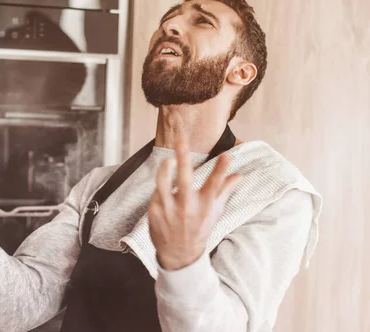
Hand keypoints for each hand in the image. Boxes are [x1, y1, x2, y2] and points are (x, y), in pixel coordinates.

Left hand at [148, 141, 241, 270]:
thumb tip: (239, 175)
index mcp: (205, 206)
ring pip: (163, 182)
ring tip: (169, 160)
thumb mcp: (215, 211)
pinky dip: (161, 184)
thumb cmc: (199, 228)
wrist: (180, 254)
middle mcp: (187, 208)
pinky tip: (165, 183)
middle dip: (183, 159)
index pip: (215, 185)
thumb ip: (224, 190)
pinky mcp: (155, 211)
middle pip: (185, 180)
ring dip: (165, 168)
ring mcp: (169, 210)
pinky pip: (156, 191)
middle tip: (182, 141)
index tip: (226, 155)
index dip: (221, 170)